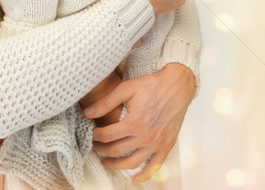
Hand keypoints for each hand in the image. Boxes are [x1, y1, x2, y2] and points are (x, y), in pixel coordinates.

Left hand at [83, 63, 195, 183]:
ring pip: (131, 163)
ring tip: (105, 161)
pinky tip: (134, 179)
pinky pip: (154, 167)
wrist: (177, 87)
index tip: (90, 132)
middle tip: (94, 145)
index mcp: (134, 122)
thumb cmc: (152, 85)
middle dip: (101, 149)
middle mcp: (145, 136)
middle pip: (115, 150)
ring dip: (115, 165)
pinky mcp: (166, 146)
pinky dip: (144, 176)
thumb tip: (87, 113)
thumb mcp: (126, 89)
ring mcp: (156, 143)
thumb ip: (105, 103)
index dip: (95, 135)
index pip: (106, 136)